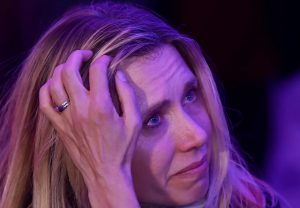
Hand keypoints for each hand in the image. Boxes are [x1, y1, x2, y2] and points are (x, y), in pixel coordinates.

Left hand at [39, 50, 141, 206]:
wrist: (105, 172)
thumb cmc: (122, 148)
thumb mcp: (135, 121)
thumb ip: (128, 94)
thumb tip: (119, 74)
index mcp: (101, 106)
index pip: (97, 71)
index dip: (103, 60)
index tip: (107, 60)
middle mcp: (80, 109)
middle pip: (69, 71)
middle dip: (77, 56)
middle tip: (85, 55)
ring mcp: (67, 118)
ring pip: (54, 84)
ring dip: (61, 69)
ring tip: (70, 66)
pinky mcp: (59, 127)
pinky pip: (45, 103)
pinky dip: (46, 89)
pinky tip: (54, 85)